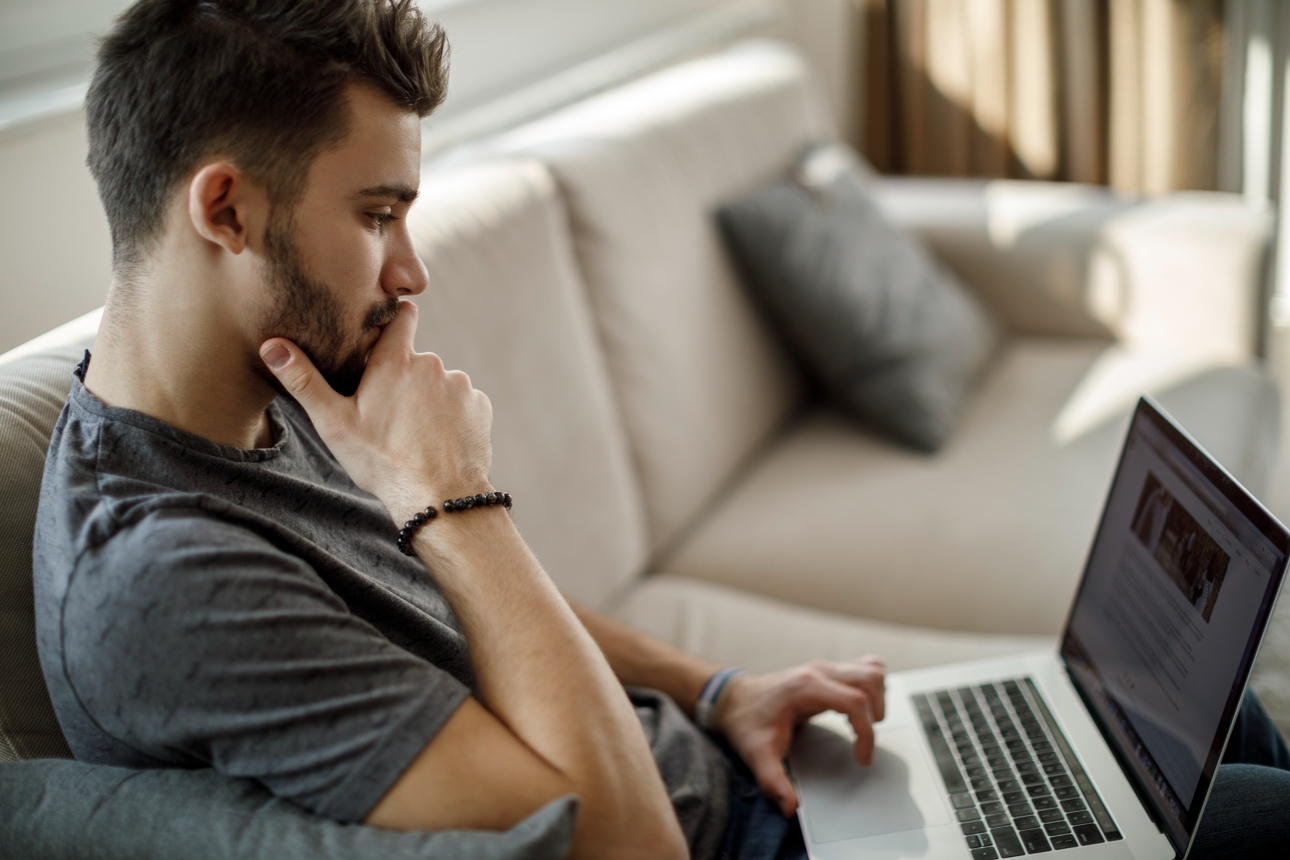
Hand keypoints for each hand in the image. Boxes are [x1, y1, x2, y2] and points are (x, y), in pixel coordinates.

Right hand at [260, 300, 493, 524]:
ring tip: (413, 433)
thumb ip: (303, 380)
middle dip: (403, 378)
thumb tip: (272, 345)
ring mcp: (459, 385)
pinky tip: (437, 441)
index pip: (402, 316)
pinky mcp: (480, 407)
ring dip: (427, 399)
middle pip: (415, 360)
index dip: (393, 320)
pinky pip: (461, 403)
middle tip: (388, 413)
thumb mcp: (333, 423)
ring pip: (439, 383)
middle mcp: (432, 364)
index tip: (384, 334)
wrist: (438, 497)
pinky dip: (450, 416)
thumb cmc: (381, 462)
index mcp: (396, 361)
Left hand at [715, 657, 885, 816]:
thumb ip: (773, 781)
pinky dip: (870, 688)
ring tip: (862, 726)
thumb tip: (790, 807)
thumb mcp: (755, 754)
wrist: (732, 699)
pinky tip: (857, 711)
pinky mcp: (826, 672)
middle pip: (870, 679)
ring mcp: (824, 668)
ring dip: (877, 699)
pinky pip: (863, 668)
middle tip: (863, 742)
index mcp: (805, 687)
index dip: (867, 733)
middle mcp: (818, 671)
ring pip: (871, 670)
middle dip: (876, 714)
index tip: (862, 758)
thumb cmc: (746, 721)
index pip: (855, 700)